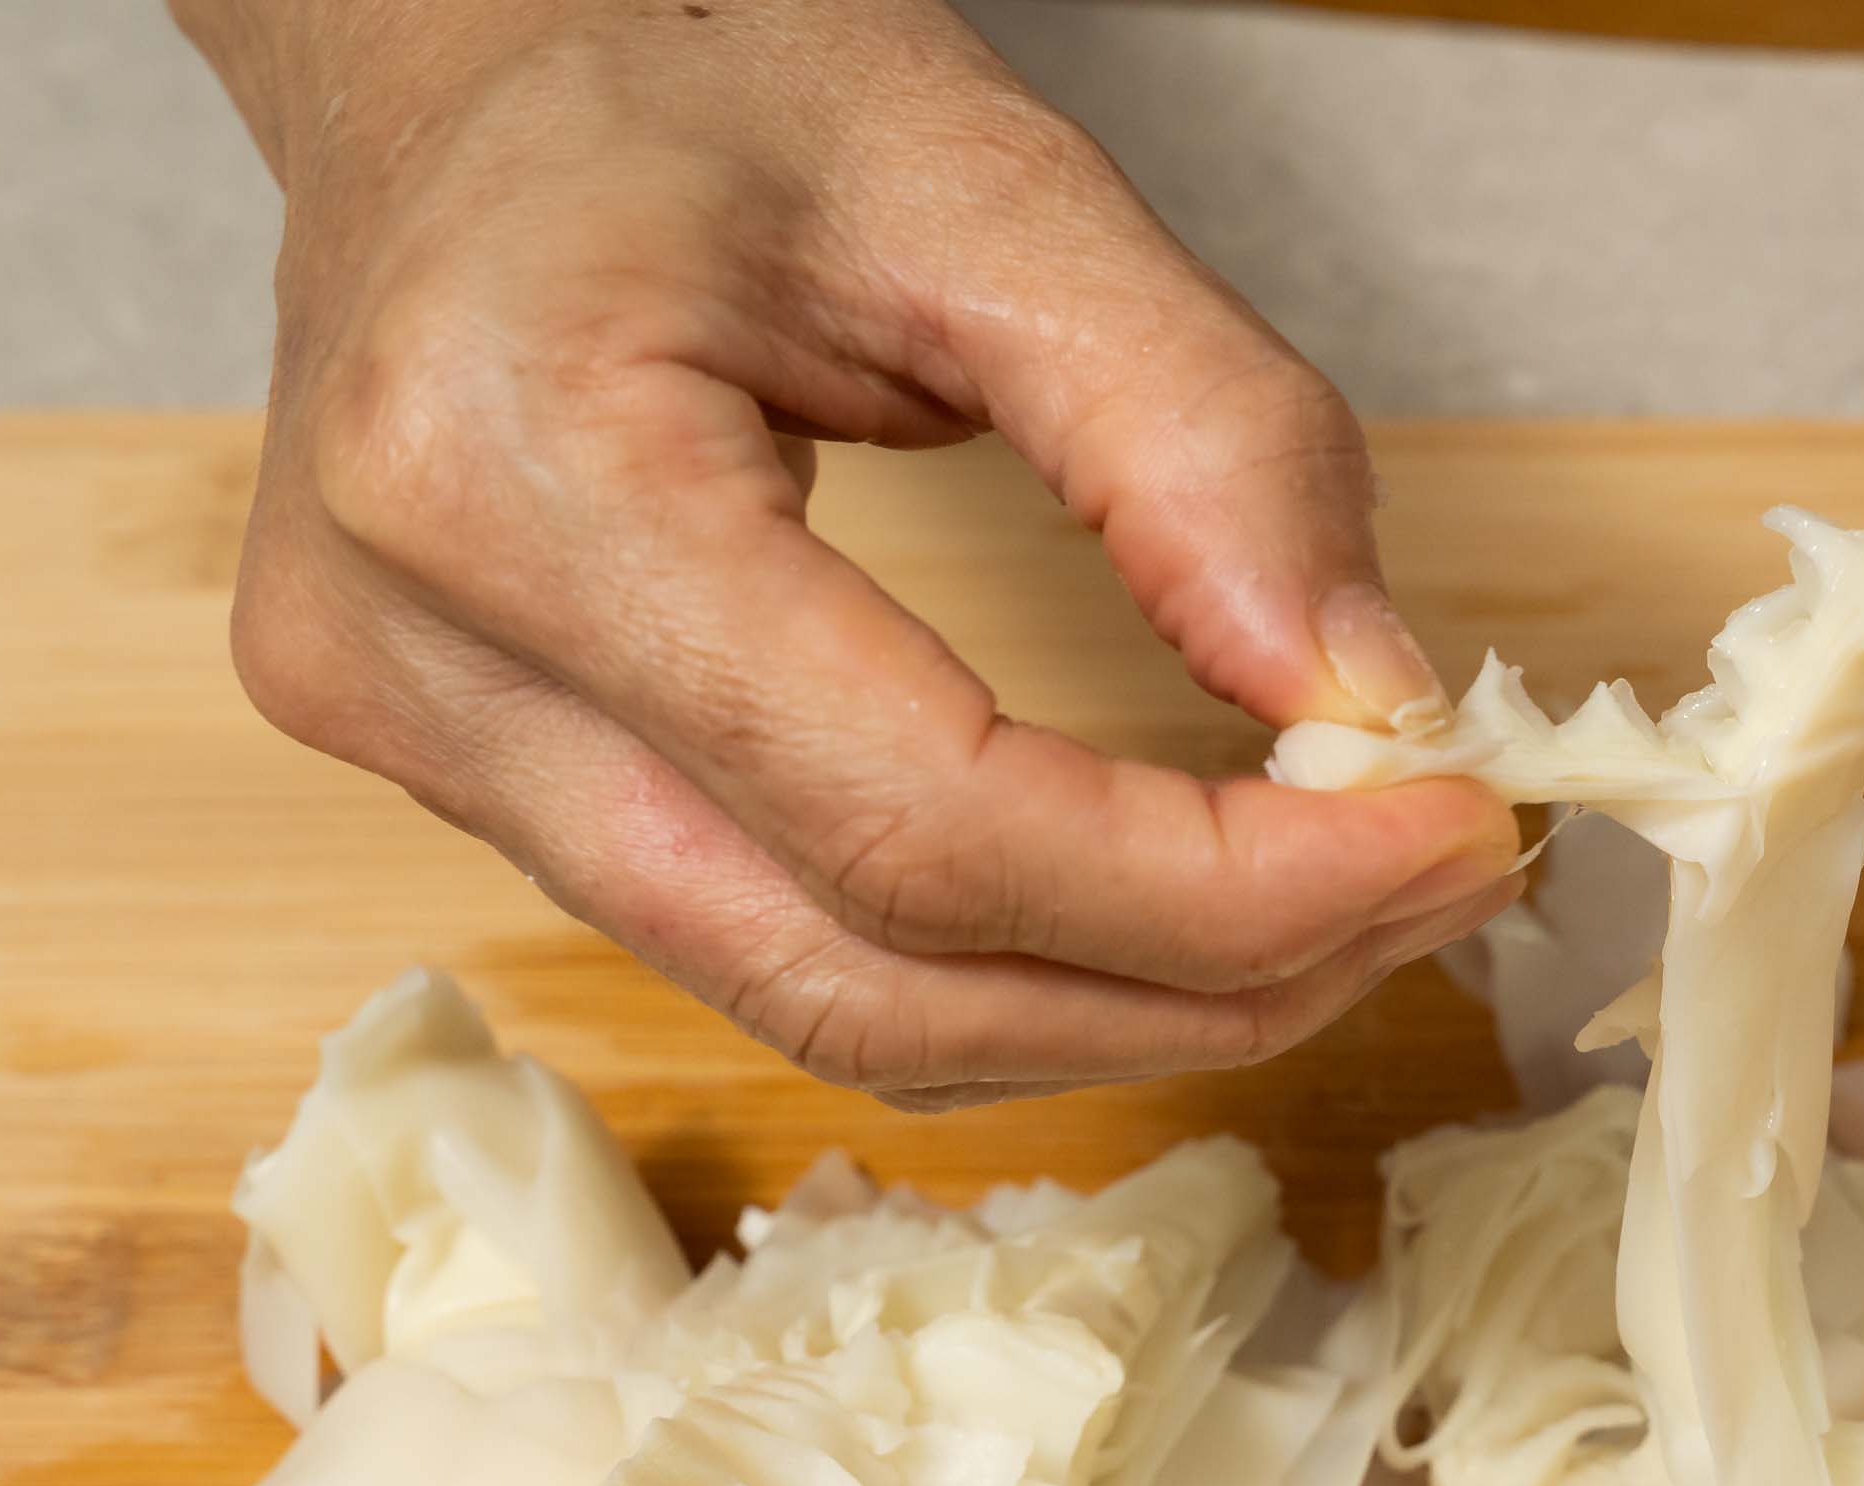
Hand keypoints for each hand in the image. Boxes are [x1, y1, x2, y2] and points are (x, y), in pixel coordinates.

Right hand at [172, 0, 1518, 1105]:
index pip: (923, 825)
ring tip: (1323, 904)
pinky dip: (997, 957)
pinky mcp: (467, 779)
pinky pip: (771, 950)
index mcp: (517, 475)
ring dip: (1110, 1001)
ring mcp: (422, 744)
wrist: (452, 48)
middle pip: (867, 978)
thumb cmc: (688, 63)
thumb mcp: (992, 178)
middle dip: (1192, 984)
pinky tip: (1151, 891)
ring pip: (822, 1011)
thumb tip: (1368, 699)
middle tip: (1418, 896)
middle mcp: (423, 659)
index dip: (1216, 890)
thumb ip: (1204, 438)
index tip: (1441, 837)